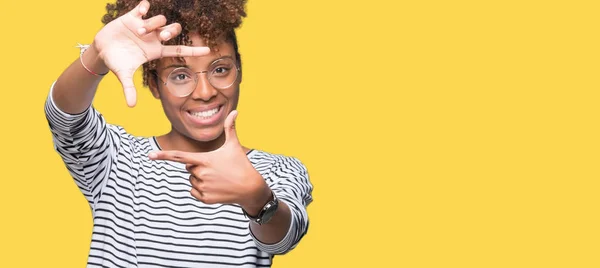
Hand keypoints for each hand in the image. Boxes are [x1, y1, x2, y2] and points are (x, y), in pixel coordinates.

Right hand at [93, 0, 209, 106]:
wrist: (102, 50)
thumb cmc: (117, 62)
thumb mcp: (123, 75)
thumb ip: (129, 89)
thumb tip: (131, 106)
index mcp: (156, 51)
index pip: (179, 50)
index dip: (193, 50)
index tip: (208, 51)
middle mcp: (154, 38)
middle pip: (173, 30)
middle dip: (170, 31)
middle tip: (161, 36)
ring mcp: (144, 26)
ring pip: (160, 19)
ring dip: (152, 24)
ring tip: (139, 31)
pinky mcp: (132, 17)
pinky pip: (143, 7)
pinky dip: (144, 7)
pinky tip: (142, 9)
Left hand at [148, 111, 270, 213]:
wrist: (250, 188)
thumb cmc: (241, 164)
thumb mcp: (234, 146)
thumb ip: (230, 128)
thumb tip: (235, 111)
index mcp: (204, 160)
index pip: (180, 156)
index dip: (164, 155)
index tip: (150, 156)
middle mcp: (201, 174)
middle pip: (189, 168)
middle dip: (198, 167)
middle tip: (215, 168)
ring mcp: (202, 187)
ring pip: (191, 180)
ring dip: (201, 179)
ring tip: (218, 179)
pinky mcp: (205, 199)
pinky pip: (194, 192)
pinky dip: (202, 191)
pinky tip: (216, 188)